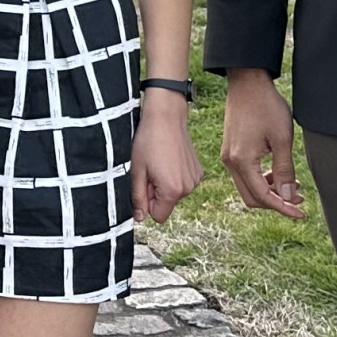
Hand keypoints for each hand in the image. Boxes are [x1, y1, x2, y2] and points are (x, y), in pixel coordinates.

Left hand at [133, 98, 201, 225]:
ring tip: (160, 162)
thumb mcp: (137, 170)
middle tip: (151, 169)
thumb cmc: (148, 142)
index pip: (158, 216)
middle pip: (166, 204)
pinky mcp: (198, 171)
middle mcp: (188, 188)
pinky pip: (183, 183)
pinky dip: (175, 175)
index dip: (147, 203)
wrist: (166, 117)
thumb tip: (140, 218)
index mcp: (173, 190)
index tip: (145, 184)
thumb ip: (138, 197)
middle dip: (156, 192)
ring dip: (165, 183)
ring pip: (175, 193)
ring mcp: (195, 179)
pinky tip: (170, 159)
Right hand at [218, 68, 304, 218]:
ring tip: (292, 185)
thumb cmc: (266, 107)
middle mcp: (231, 162)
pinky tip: (277, 173)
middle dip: (276, 202)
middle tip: (299, 200)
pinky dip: (262, 180)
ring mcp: (229, 156)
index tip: (301, 213)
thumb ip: (285, 170)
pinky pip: (245, 175)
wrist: (248, 83)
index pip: (262, 196)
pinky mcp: (231, 150)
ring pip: (248, 187)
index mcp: (242, 161)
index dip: (283, 208)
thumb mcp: (282, 139)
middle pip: (252, 197)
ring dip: (269, 191)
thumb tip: (288, 197)